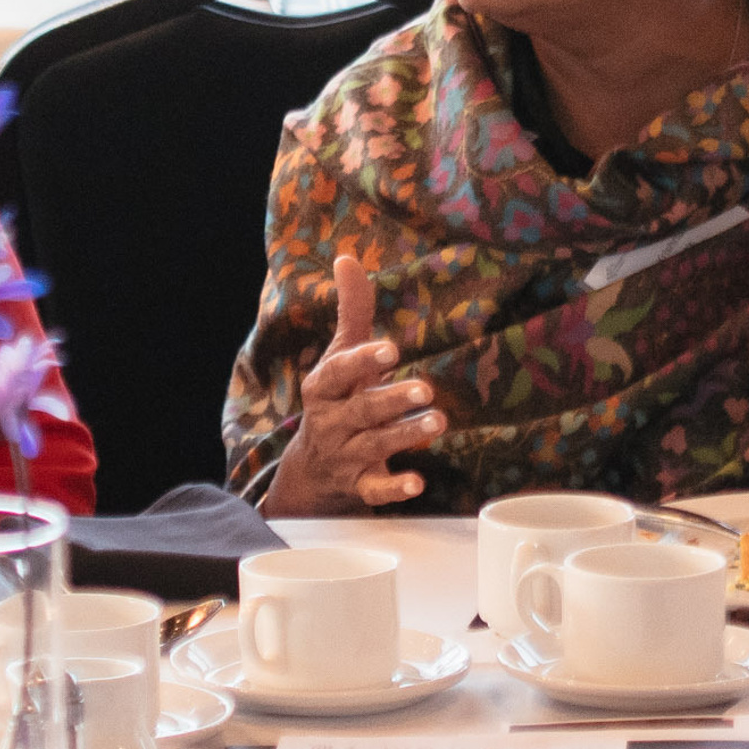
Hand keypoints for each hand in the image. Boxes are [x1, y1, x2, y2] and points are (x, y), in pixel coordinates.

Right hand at [260, 256, 444, 515]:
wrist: (310, 472)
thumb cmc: (336, 400)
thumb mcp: (340, 358)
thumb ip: (351, 312)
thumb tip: (347, 258)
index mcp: (323, 388)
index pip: (337, 373)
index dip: (361, 362)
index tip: (389, 350)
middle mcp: (331, 422)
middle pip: (361, 410)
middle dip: (392, 400)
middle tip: (425, 389)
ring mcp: (345, 456)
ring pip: (373, 446)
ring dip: (405, 435)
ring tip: (438, 421)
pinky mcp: (360, 487)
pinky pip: (375, 491)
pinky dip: (394, 488)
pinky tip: (417, 482)